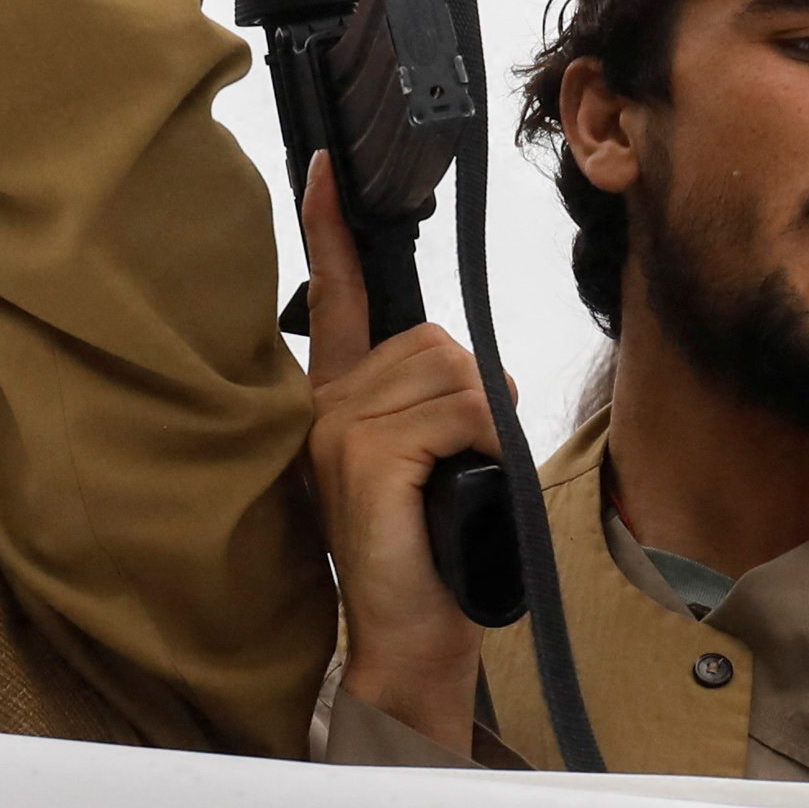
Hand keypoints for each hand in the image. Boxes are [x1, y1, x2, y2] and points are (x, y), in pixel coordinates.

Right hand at [297, 154, 499, 754]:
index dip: (332, 230)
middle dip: (474, 394)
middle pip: (430, 338)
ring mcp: (339, 430)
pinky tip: (461, 487)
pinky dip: (481, 443)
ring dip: (482, 424)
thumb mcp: (436, 467)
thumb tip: (481, 378)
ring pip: (450, 372)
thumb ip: (436, 409)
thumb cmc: (432, 557)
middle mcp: (327, 407)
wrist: (412, 639)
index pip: (333, 298)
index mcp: (338, 402)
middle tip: (465, 462)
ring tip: (459, 482)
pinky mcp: (365, 456)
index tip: (327, 168)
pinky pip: (456, 410)